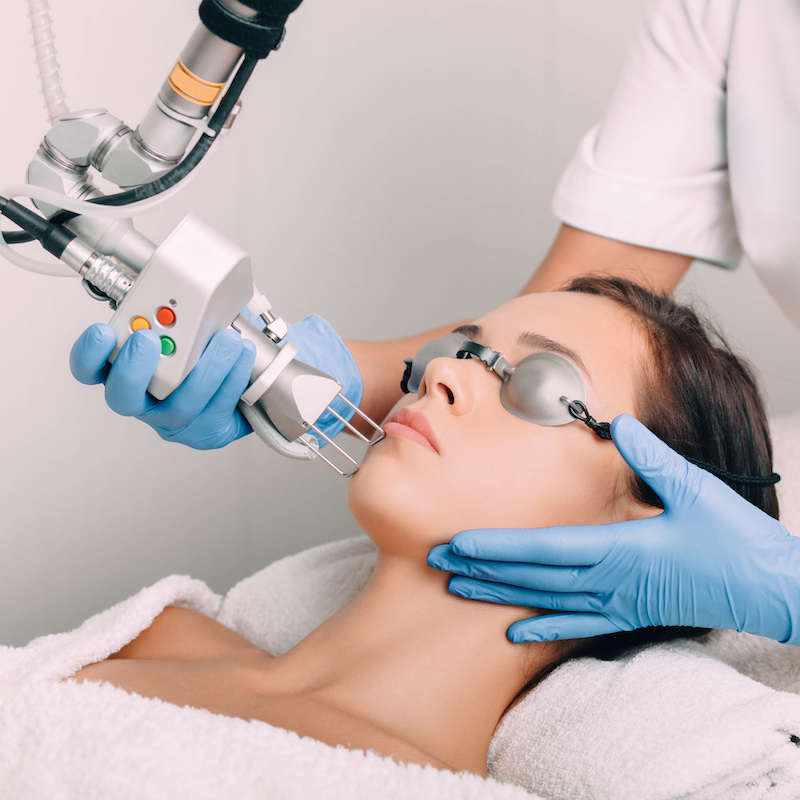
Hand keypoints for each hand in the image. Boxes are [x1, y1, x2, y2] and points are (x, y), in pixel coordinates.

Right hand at [69, 314, 362, 448]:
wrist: (241, 385)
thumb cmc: (203, 350)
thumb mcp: (184, 320)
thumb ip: (173, 304)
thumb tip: (184, 264)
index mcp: (124, 370)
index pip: (90, 369)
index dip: (90, 354)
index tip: (102, 331)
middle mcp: (143, 399)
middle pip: (122, 396)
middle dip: (134, 368)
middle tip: (148, 339)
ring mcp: (172, 419)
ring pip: (179, 406)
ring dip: (205, 370)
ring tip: (227, 340)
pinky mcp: (204, 430)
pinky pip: (216, 410)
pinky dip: (232, 380)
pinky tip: (243, 356)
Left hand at [428, 414, 799, 644]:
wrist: (770, 590)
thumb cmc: (735, 541)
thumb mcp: (695, 489)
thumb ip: (653, 457)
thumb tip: (620, 423)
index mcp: (619, 548)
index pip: (542, 549)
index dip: (496, 547)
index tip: (457, 545)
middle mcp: (609, 579)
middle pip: (531, 576)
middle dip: (480, 570)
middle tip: (436, 565)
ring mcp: (616, 601)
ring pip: (544, 600)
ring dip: (499, 596)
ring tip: (459, 590)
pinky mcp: (628, 613)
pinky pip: (578, 623)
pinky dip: (544, 627)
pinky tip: (515, 633)